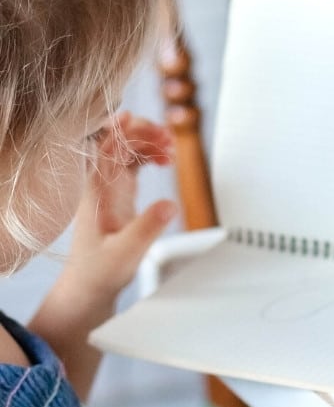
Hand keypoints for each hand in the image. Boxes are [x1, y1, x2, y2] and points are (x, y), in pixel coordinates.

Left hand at [66, 110, 177, 307]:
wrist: (89, 287)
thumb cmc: (100, 272)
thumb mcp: (127, 253)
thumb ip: (147, 228)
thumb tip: (170, 203)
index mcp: (97, 193)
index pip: (105, 149)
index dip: (119, 129)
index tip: (137, 118)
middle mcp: (100, 186)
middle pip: (118, 142)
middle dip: (143, 133)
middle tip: (169, 141)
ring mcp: (109, 188)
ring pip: (126, 150)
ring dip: (148, 142)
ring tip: (170, 151)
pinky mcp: (118, 194)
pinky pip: (132, 162)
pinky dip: (148, 155)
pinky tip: (163, 160)